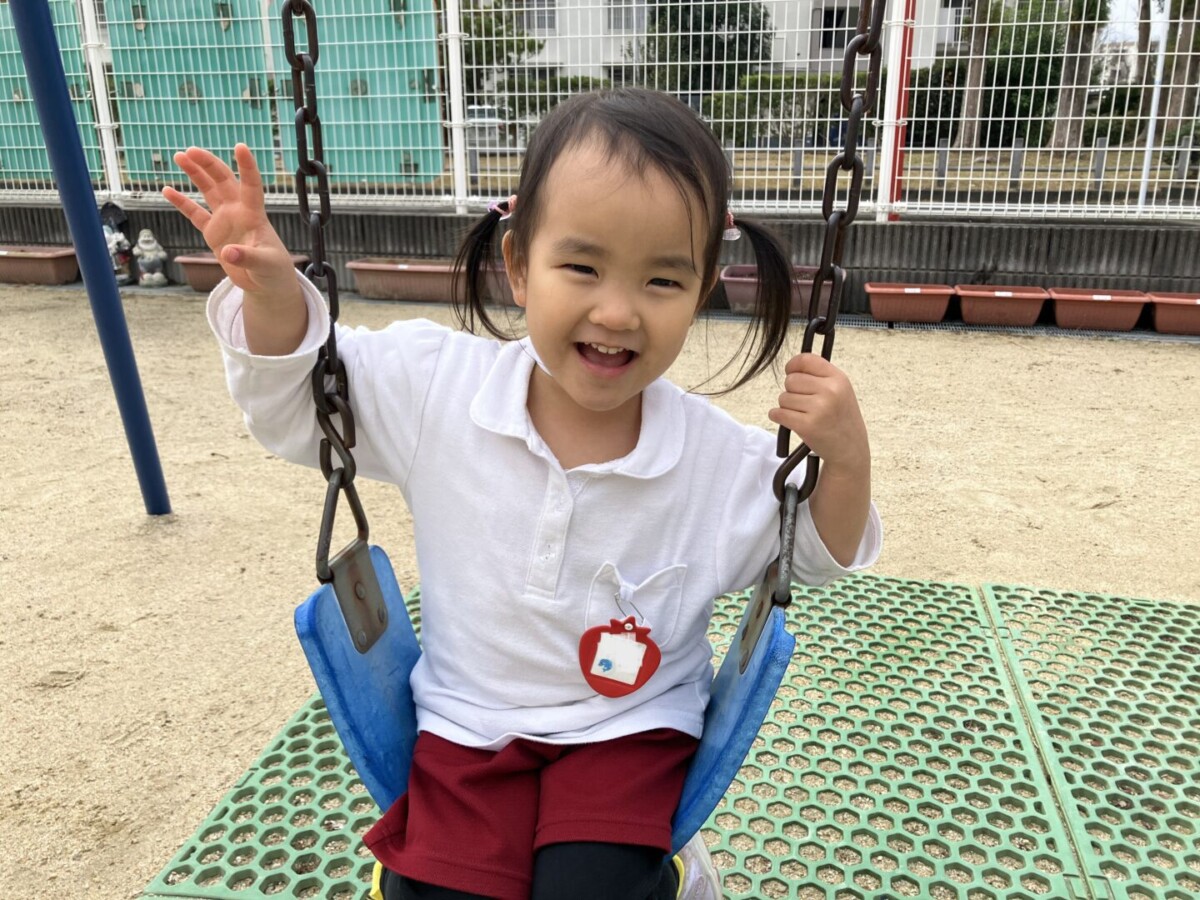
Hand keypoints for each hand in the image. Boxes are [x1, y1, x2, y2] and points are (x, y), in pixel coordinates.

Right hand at [162, 144, 298, 298]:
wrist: (268, 283)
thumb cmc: (273, 272)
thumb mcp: (265, 266)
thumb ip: (248, 258)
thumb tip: (229, 252)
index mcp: (255, 215)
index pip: (252, 186)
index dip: (247, 167)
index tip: (240, 146)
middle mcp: (239, 212)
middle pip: (223, 181)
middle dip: (208, 164)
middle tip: (190, 151)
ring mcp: (225, 220)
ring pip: (209, 190)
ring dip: (196, 173)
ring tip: (180, 156)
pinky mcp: (214, 233)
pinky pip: (195, 213)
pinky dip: (182, 202)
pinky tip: (167, 190)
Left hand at [767, 353, 869, 472]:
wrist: (850, 448)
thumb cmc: (841, 418)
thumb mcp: (841, 390)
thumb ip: (820, 376)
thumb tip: (791, 367)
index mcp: (838, 379)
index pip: (806, 360)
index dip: (793, 365)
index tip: (790, 372)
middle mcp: (830, 391)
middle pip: (791, 380)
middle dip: (791, 391)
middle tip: (804, 403)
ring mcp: (819, 409)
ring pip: (783, 398)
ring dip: (787, 406)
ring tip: (804, 415)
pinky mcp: (807, 426)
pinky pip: (778, 413)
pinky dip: (778, 416)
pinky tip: (791, 421)